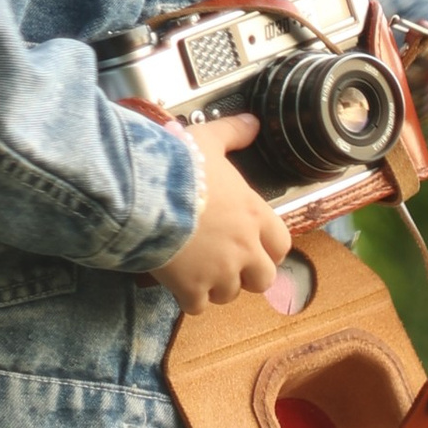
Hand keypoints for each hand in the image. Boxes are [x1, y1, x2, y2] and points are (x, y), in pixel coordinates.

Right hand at [155, 115, 293, 314]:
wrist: (146, 195)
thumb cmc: (180, 167)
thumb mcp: (208, 141)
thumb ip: (233, 132)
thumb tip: (253, 121)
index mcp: (253, 215)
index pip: (281, 244)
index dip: (269, 248)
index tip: (254, 245)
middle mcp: (244, 248)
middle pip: (263, 279)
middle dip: (247, 274)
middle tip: (227, 263)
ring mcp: (219, 272)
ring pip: (229, 295)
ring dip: (217, 287)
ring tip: (199, 271)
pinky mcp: (191, 288)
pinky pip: (197, 306)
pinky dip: (188, 298)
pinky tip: (177, 283)